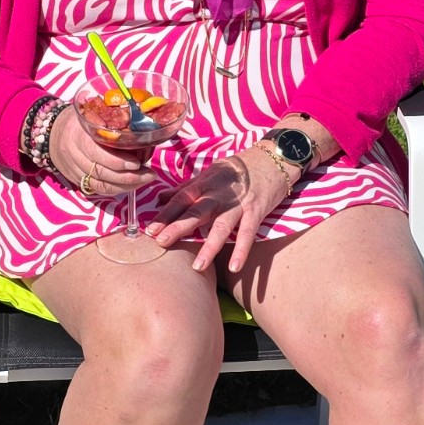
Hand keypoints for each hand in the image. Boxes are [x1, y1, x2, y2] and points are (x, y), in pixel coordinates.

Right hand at [46, 109, 153, 197]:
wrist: (50, 134)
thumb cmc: (77, 120)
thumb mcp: (90, 112)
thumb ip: (110, 117)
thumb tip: (141, 117)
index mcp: (78, 135)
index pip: (97, 152)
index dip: (118, 161)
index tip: (137, 162)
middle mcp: (74, 155)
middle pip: (101, 172)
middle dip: (128, 177)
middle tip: (149, 174)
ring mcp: (74, 170)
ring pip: (101, 185)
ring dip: (126, 186)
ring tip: (145, 180)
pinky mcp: (76, 180)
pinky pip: (97, 190)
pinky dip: (116, 190)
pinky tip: (131, 185)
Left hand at [150, 147, 296, 274]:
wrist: (273, 157)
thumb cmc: (238, 168)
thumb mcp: (210, 173)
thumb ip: (185, 188)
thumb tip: (160, 198)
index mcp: (205, 183)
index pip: (181, 199)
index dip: (165, 214)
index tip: (149, 230)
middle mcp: (219, 194)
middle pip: (196, 211)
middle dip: (178, 227)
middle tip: (161, 242)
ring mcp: (239, 203)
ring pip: (222, 226)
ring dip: (209, 247)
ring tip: (197, 267)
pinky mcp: (257, 211)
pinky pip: (248, 233)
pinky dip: (241, 250)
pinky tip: (234, 266)